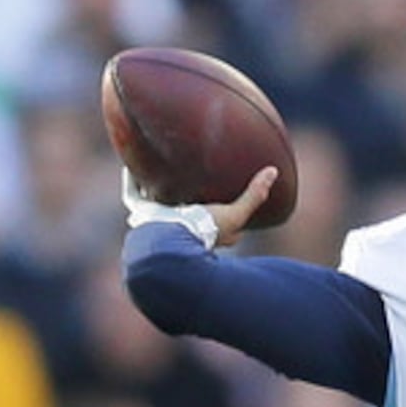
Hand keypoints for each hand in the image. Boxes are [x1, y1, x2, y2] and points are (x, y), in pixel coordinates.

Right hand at [120, 167, 278, 249]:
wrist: (172, 242)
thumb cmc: (204, 232)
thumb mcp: (234, 215)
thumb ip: (253, 195)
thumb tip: (273, 172)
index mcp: (206, 236)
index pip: (219, 226)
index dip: (226, 216)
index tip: (229, 199)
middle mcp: (180, 231)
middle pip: (186, 215)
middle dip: (188, 203)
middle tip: (192, 182)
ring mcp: (158, 224)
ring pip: (157, 206)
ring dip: (157, 191)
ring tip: (159, 170)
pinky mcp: (142, 214)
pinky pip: (134, 196)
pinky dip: (132, 180)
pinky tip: (131, 164)